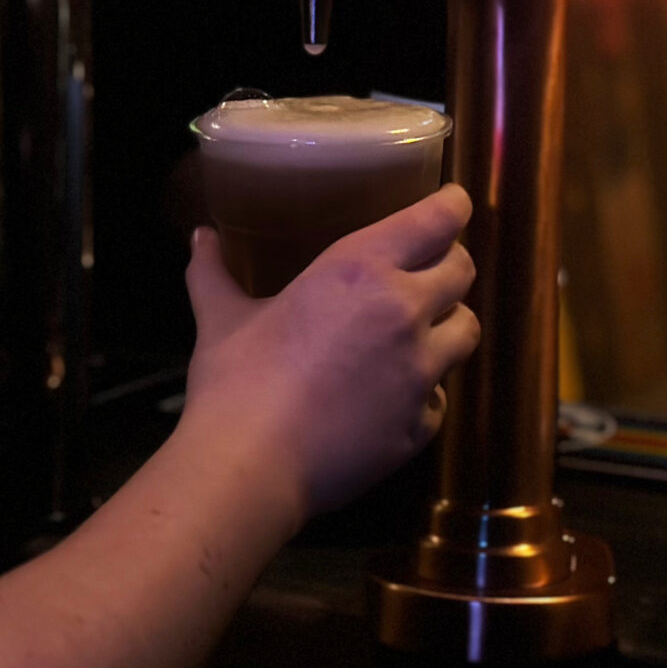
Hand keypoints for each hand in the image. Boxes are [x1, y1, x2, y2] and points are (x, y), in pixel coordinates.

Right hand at [180, 184, 478, 518]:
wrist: (251, 464)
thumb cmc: (236, 380)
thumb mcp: (220, 317)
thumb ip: (214, 272)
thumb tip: (200, 238)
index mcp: (359, 270)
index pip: (438, 220)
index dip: (452, 206)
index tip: (452, 203)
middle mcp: (403, 312)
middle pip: (462, 272)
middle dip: (451, 265)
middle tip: (428, 268)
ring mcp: (421, 373)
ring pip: (466, 333)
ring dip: (447, 326)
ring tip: (417, 332)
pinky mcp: (422, 425)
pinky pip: (440, 398)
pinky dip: (423, 393)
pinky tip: (390, 397)